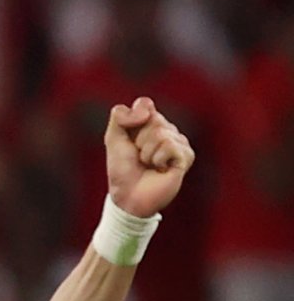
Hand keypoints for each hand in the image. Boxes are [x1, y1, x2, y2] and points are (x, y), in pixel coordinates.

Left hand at [106, 95, 195, 216]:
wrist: (129, 196)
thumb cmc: (122, 169)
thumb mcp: (113, 139)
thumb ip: (120, 117)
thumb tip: (145, 108)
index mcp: (150, 123)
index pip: (144, 104)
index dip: (133, 119)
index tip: (128, 137)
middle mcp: (167, 129)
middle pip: (153, 119)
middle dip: (139, 140)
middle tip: (138, 155)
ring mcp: (180, 142)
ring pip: (161, 134)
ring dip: (147, 152)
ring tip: (148, 163)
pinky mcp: (187, 156)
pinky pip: (170, 146)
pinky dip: (158, 159)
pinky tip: (160, 169)